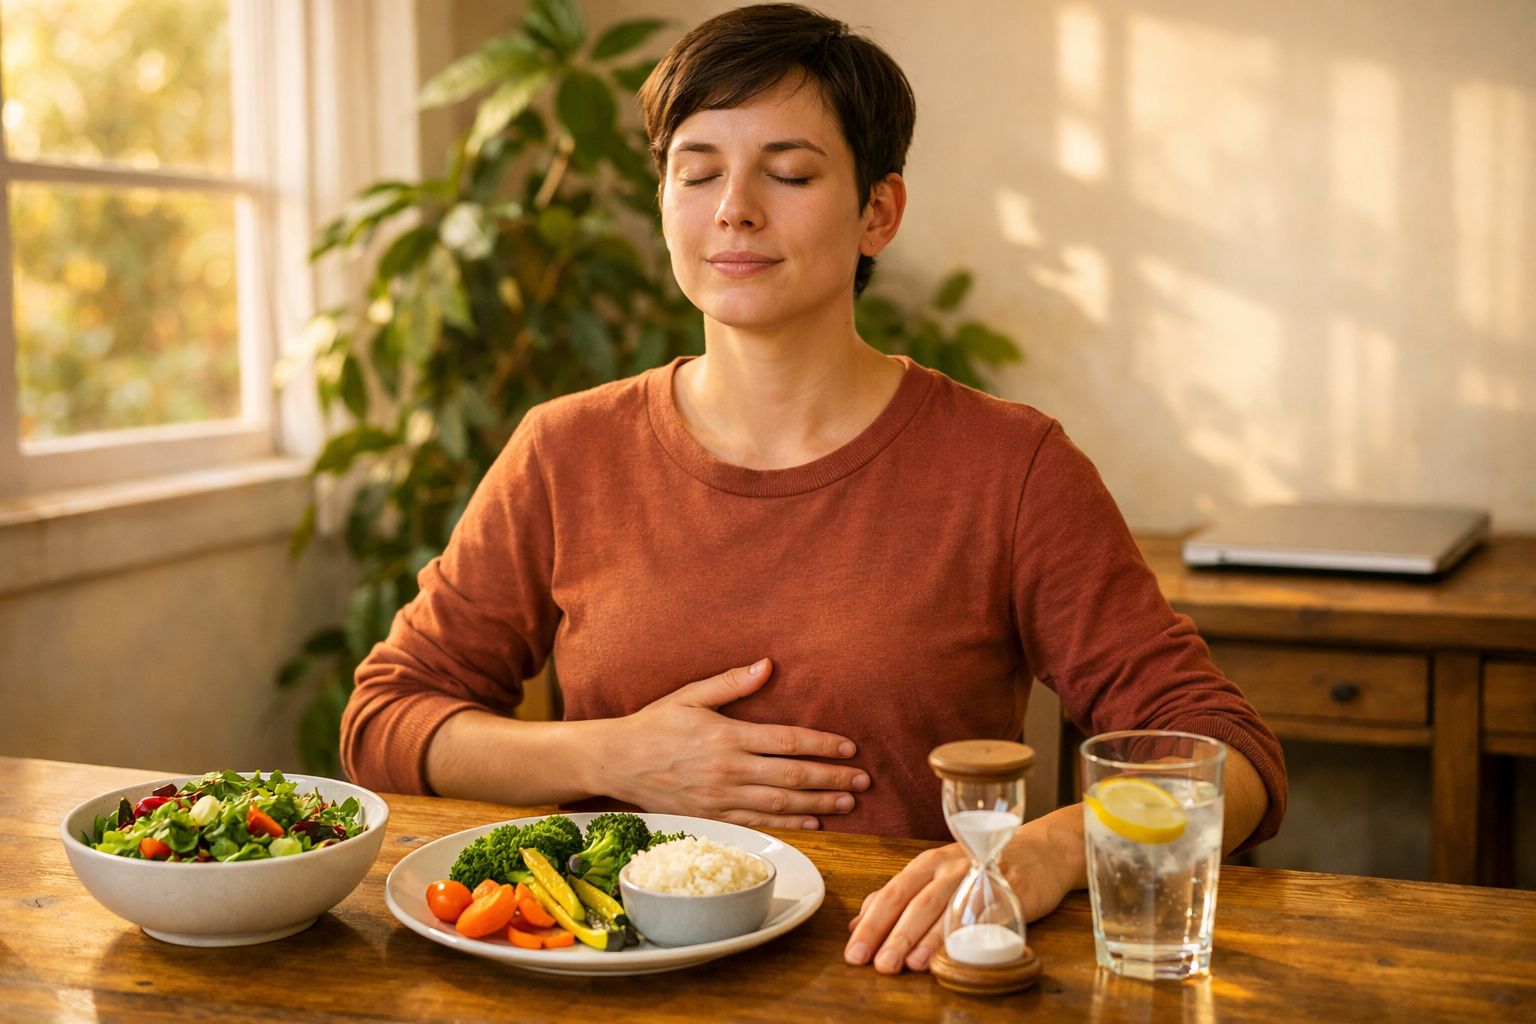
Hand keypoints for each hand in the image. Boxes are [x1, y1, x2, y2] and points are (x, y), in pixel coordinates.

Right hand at [604, 658, 869, 829]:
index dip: (822, 745)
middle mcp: (728, 769)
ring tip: (848, 803)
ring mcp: (721, 797)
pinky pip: (759, 822)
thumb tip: (767, 665)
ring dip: (818, 803)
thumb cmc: (655, 724)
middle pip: (791, 777)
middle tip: (863, 781)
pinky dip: (789, 823)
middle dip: (831, 778)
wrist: (616, 762)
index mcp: (726, 736)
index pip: (787, 741)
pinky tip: (813, 822)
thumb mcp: (689, 694)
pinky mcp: (714, 814)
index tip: (850, 748)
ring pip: (780, 804)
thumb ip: (731, 683)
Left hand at [844, 807, 1084, 973]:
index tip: (853, 952)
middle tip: (876, 963)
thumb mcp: (936, 875)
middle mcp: (949, 867)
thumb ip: (898, 897)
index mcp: (927, 863)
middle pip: (916, 902)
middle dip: (893, 934)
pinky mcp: (1008, 893)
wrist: (1040, 852)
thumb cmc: (981, 867)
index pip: (891, 893)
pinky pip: (983, 916)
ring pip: (947, 908)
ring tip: (907, 964)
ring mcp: (979, 878)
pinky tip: (953, 954)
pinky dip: (967, 934)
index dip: (871, 923)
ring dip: (925, 938)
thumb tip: (857, 924)